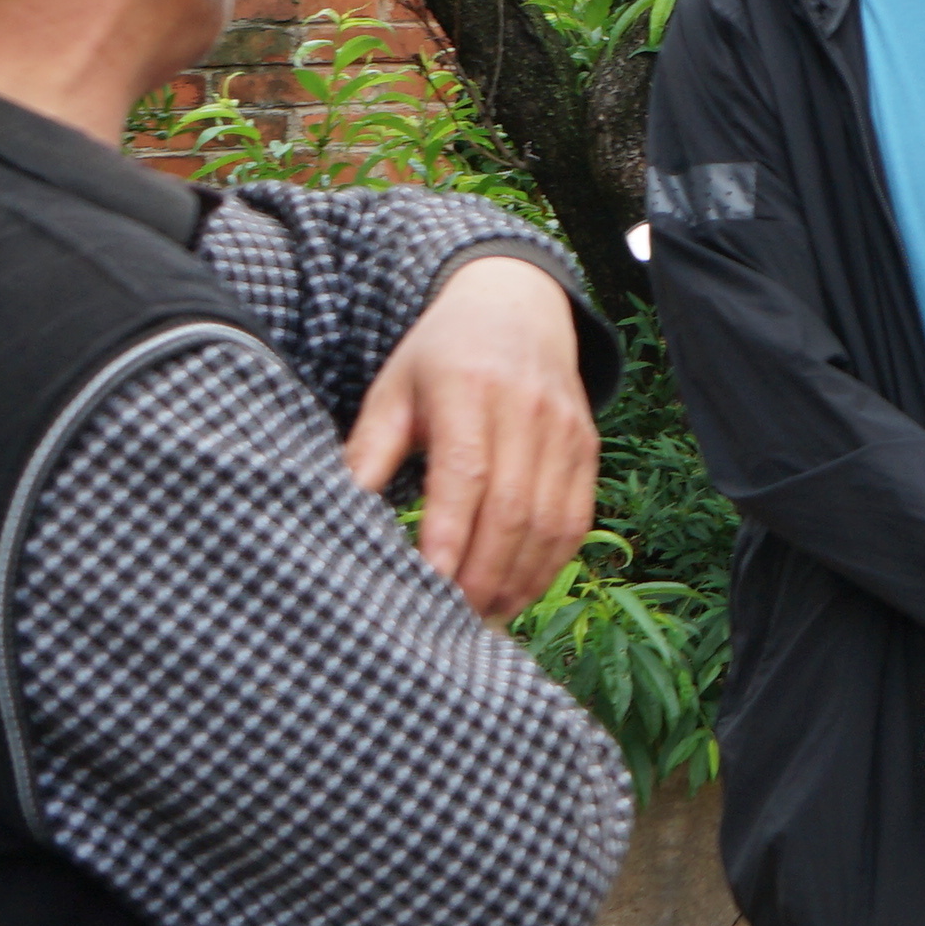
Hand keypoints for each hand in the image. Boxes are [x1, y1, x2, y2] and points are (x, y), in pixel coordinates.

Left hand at [348, 251, 599, 620]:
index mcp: (469, 390)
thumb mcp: (393, 391)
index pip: (466, 474)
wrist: (516, 305)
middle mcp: (525, 410)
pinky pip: (575, 519)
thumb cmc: (439, 358)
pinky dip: (548, 564)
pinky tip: (516, 590)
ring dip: (518, 579)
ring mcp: (564, 430)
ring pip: (549, 522)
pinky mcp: (586, 448)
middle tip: (450, 620)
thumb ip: (369, 450)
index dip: (450, 536)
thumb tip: (338, 513)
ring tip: (481, 617)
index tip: (428, 588)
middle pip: (512, 508)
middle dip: (482, 574)